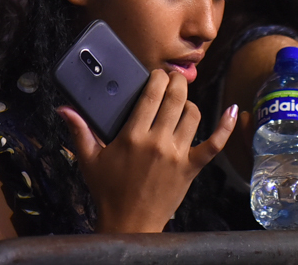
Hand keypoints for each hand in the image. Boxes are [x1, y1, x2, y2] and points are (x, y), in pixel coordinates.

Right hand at [59, 70, 236, 233]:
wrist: (129, 224)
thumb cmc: (108, 191)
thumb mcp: (89, 159)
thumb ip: (79, 131)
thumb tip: (63, 108)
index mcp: (133, 136)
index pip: (151, 94)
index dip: (156, 78)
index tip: (155, 74)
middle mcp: (157, 142)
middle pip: (175, 98)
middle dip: (176, 82)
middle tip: (172, 79)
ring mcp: (177, 155)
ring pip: (193, 115)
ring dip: (190, 103)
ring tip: (183, 101)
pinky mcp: (191, 168)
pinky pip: (214, 144)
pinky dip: (226, 127)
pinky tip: (234, 111)